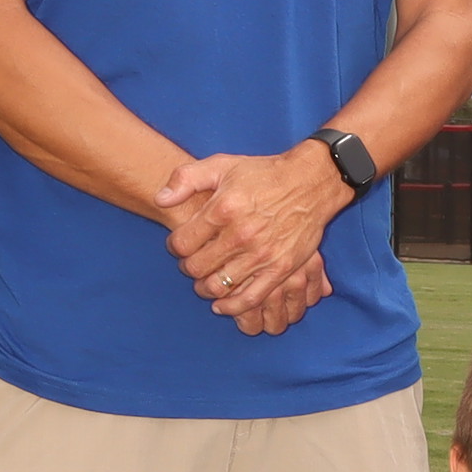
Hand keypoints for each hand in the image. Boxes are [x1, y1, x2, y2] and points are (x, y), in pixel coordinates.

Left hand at [161, 144, 348, 334]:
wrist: (310, 183)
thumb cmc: (263, 174)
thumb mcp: (222, 164)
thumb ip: (186, 178)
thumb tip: (161, 199)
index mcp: (223, 209)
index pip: (182, 243)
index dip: (175, 247)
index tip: (180, 245)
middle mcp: (241, 234)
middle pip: (197, 267)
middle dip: (188, 268)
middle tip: (192, 263)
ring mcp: (262, 254)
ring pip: (219, 286)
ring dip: (205, 288)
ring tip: (204, 281)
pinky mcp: (281, 268)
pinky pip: (250, 298)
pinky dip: (231, 307)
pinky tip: (221, 304)